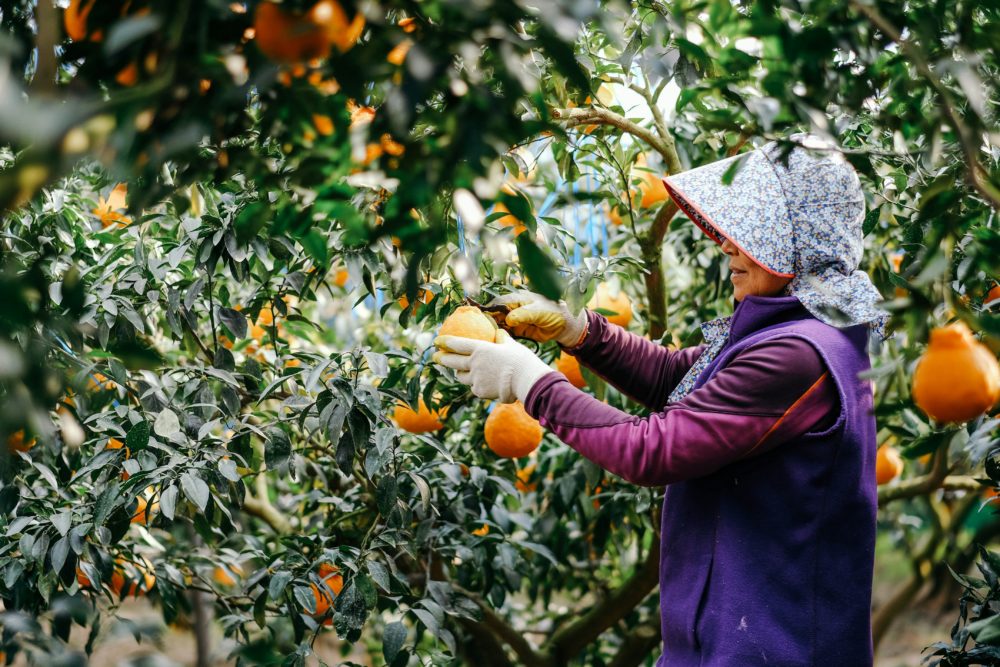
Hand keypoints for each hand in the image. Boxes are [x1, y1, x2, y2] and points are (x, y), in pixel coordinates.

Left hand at [433, 330, 553, 403]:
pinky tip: (487, 384)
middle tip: (435, 357)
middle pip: (453, 362)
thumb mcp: (511, 345)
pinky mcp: (480, 391)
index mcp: (480, 349)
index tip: (437, 341)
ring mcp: (476, 379)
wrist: (526, 381)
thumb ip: (502, 339)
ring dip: (461, 374)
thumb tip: (499, 333)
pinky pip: (475, 388)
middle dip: (442, 359)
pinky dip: (478, 386)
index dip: (445, 342)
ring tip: (461, 372)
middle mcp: (474, 364)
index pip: (457, 344)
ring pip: (462, 377)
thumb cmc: (521, 360)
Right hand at [487, 290, 586, 346]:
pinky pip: (507, 332)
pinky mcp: (519, 330)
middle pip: (496, 314)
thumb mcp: (538, 311)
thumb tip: (508, 319)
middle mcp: (514, 309)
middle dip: (488, 321)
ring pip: (500, 323)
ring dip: (493, 329)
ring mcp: (516, 320)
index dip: (489, 309)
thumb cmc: (553, 312)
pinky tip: (495, 341)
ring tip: (485, 336)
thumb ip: (523, 315)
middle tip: (480, 330)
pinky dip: (501, 336)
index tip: (479, 317)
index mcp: (518, 300)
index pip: (499, 303)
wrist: (565, 325)